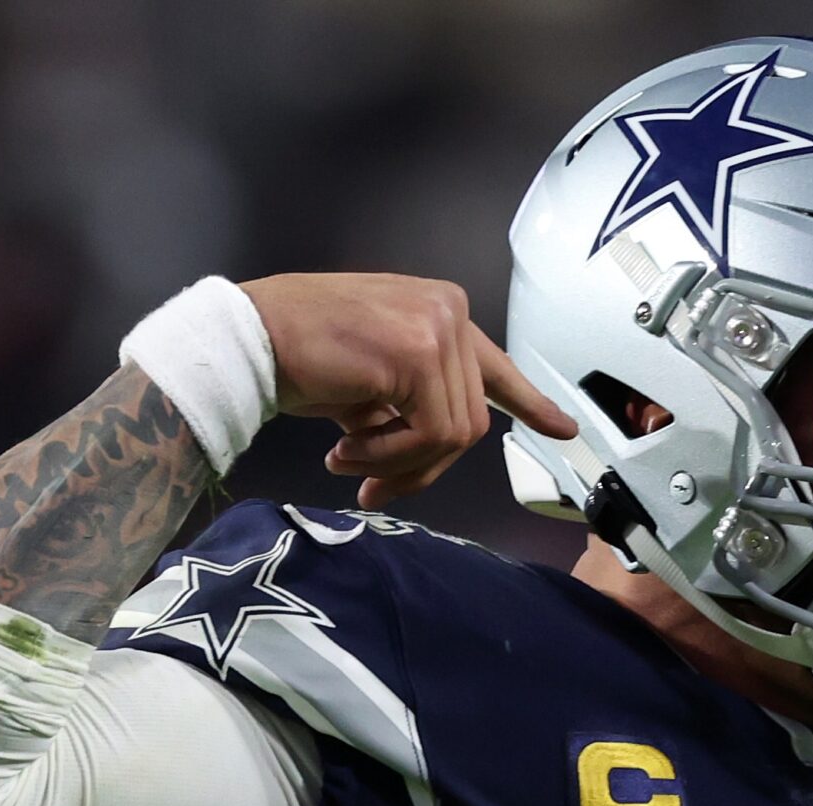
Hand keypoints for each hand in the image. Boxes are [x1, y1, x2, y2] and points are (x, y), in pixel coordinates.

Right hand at [237, 273, 579, 508]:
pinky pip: (430, 436)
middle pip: (470, 420)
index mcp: (440, 310)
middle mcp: (449, 310)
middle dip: (420, 467)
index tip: (563, 429)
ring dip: (396, 464)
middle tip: (369, 487)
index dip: (529, 403)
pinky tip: (343, 448)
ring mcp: (438, 327)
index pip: (494, 365)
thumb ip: (413, 404)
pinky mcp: (420, 355)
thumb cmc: (297, 357)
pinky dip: (387, 458)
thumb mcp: (372, 381)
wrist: (248, 340)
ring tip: (346, 459)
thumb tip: (438, 452)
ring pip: (454, 435)